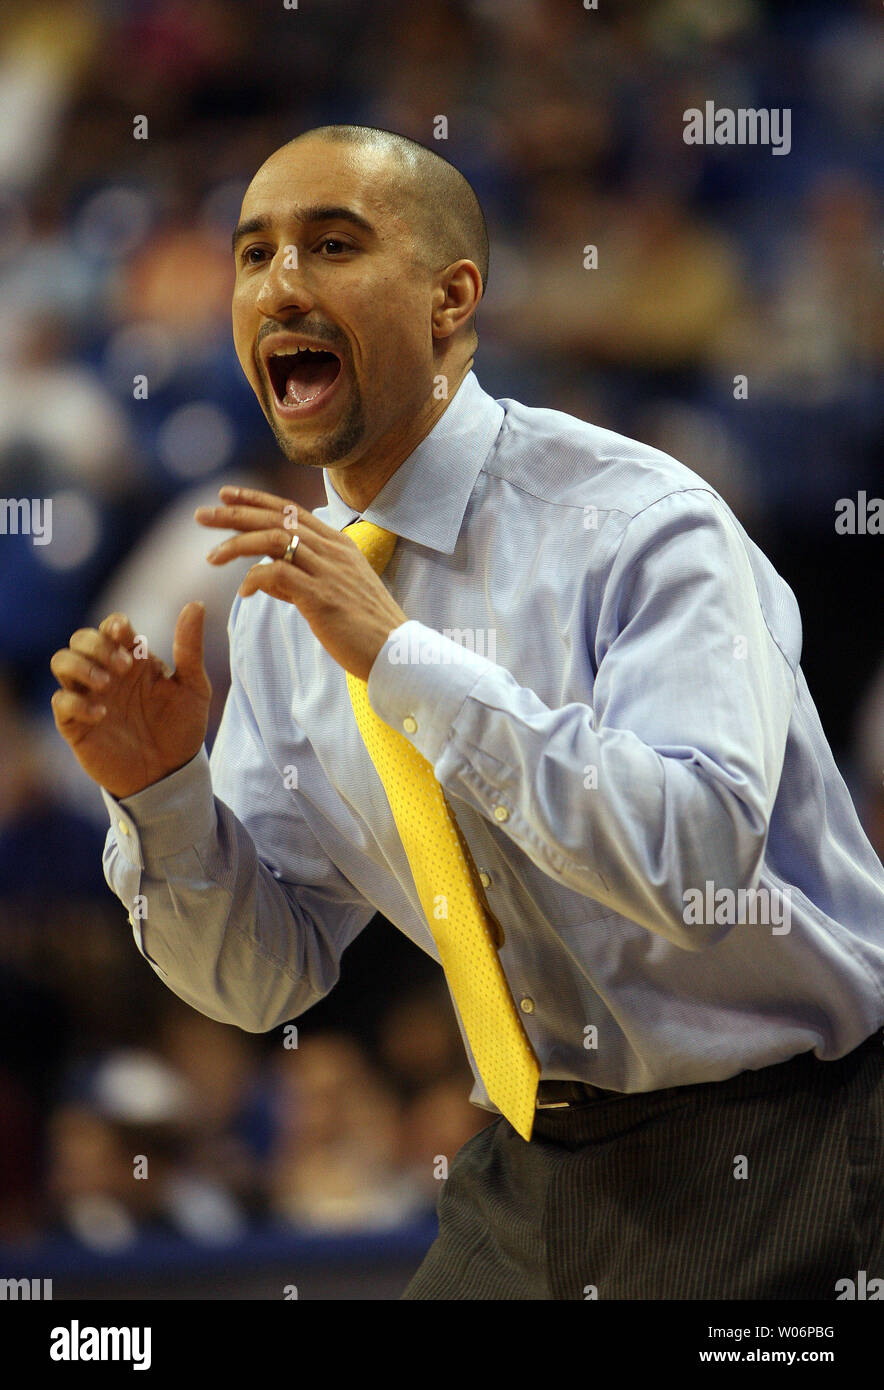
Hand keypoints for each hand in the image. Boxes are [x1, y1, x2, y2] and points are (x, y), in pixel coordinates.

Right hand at [50, 604, 211, 798]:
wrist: (171, 775)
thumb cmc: (181, 729)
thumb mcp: (193, 688)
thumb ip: (190, 648)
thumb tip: (196, 604)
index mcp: (133, 660)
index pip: (111, 626)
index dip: (114, 625)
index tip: (127, 635)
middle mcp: (106, 673)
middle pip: (80, 638)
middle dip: (97, 645)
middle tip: (124, 667)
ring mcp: (89, 697)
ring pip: (60, 661)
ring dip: (80, 666)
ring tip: (107, 684)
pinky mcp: (77, 724)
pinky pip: (61, 702)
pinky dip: (77, 702)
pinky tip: (103, 714)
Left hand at [196, 485, 407, 680]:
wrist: (395, 653)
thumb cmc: (363, 628)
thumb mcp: (330, 595)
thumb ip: (297, 581)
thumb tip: (263, 578)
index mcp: (337, 544)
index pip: (290, 511)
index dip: (255, 500)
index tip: (224, 495)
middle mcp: (333, 550)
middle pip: (276, 518)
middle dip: (235, 514)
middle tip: (201, 514)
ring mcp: (328, 571)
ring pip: (274, 540)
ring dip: (237, 544)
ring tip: (211, 556)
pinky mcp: (322, 596)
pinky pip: (279, 574)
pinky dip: (256, 577)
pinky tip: (244, 590)